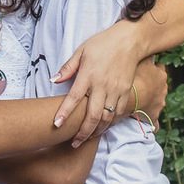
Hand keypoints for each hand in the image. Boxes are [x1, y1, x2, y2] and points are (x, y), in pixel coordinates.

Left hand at [51, 22, 142, 146]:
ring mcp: (116, 90)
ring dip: (96, 131)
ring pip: (107, 118)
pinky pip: (118, 113)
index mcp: (89, 74)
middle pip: (93, 115)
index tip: (56, 124)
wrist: (130, 40)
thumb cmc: (103, 43)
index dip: (65, 113)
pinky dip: (110, 124)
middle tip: (74, 142)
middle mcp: (103, 85)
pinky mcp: (126, 92)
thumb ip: (68, 68)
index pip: (74, 98)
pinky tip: (102, 128)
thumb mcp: (81, 51)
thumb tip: (54, 80)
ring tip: (86, 138)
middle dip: (83, 133)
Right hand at [132, 58, 167, 131]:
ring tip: (139, 100)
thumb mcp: (137, 59)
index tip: (146, 68)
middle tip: (140, 83)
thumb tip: (143, 42)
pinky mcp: (153, 117)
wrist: (128, 97)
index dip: (153, 67)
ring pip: (158, 102)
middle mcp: (163, 89)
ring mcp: (159, 103)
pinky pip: (155, 122)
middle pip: (160, 85)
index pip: (160, 68)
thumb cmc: (132, 76)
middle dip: (152, 85)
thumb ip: (142, 52)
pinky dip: (152, 122)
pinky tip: (147, 122)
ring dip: (150, 101)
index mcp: (160, 75)